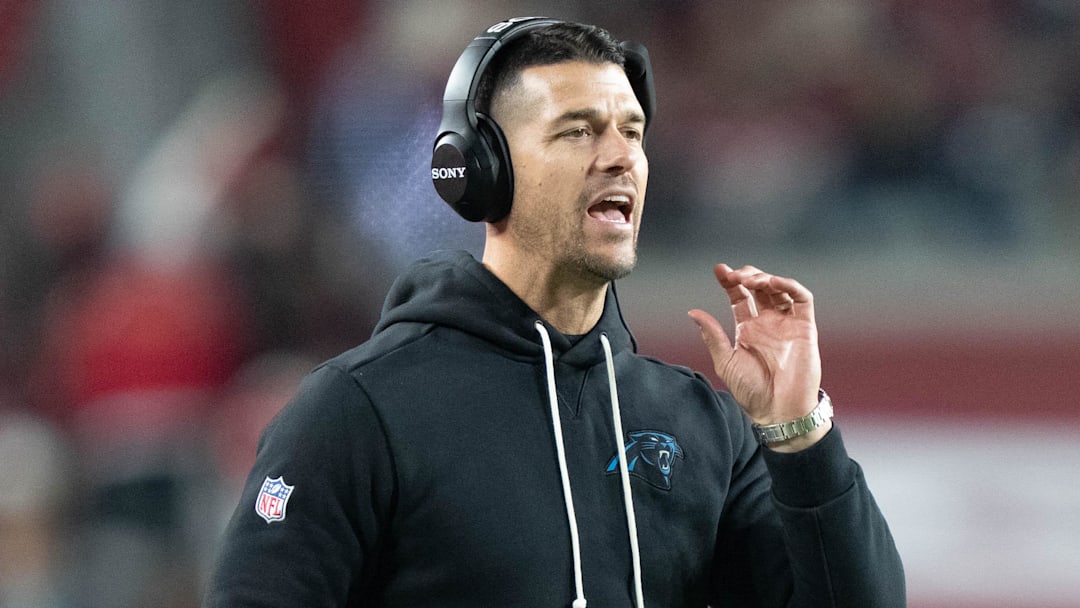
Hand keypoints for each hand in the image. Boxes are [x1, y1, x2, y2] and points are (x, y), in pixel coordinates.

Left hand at [688, 264, 822, 440]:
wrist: (779, 410)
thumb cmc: (751, 391)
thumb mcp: (726, 361)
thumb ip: (712, 336)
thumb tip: (693, 312)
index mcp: (747, 329)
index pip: (738, 297)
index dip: (729, 282)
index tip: (719, 269)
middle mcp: (767, 322)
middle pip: (758, 288)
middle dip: (746, 275)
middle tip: (734, 275)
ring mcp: (787, 323)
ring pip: (779, 289)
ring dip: (765, 278)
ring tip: (750, 280)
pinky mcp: (805, 327)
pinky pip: (802, 299)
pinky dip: (790, 286)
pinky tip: (774, 283)